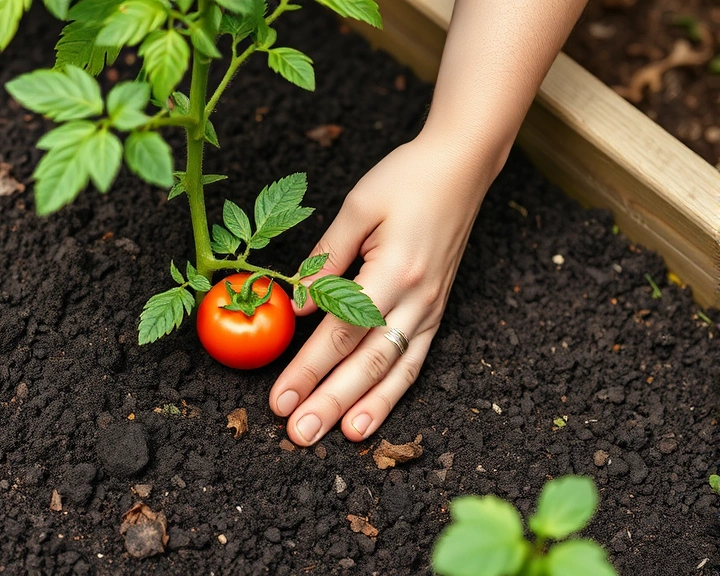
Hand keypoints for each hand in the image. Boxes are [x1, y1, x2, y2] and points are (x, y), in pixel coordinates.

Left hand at [269, 131, 501, 444]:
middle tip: (297, 434)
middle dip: (329, 401)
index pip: (340, 332)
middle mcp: (416, 298)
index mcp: (393, 271)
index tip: (279, 398)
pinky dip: (393, 393)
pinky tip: (370, 418)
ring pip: (393, 371)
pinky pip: (414, 361)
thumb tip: (297, 308)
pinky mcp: (436, 310)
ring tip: (334, 439)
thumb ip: (326, 260)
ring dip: (362, 408)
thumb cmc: (407, 178)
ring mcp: (430, 308)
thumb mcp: (358, 205)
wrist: (463, 165)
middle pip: (366, 362)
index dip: (307, 369)